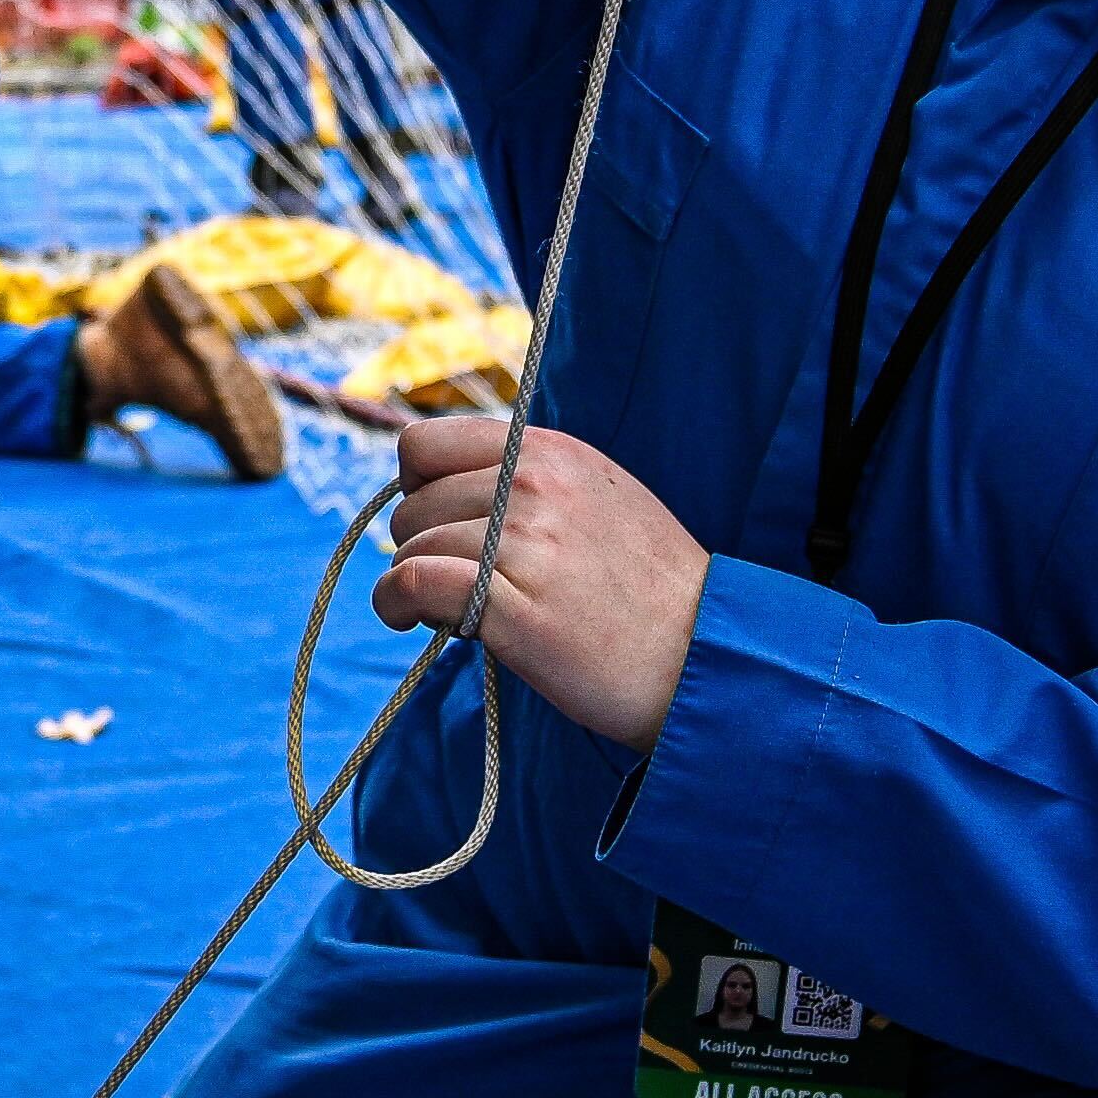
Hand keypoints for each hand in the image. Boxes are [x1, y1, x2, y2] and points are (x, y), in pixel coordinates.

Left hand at [371, 415, 712, 753]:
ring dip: (414, 583)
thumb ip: (531, 480)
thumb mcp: (599, 497)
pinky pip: (414, 583)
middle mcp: (533, 486)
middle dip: (420, 544)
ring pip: (411, 547)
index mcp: (549, 452)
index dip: (417, 488)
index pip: (425, 445)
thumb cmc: (649, 588)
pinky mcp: (514, 605)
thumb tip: (453, 488)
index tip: (439, 523)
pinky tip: (412, 620)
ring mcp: (524, 543)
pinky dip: (396, 604)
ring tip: (450, 610)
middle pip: (412, 503)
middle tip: (456, 582)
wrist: (701, 653)